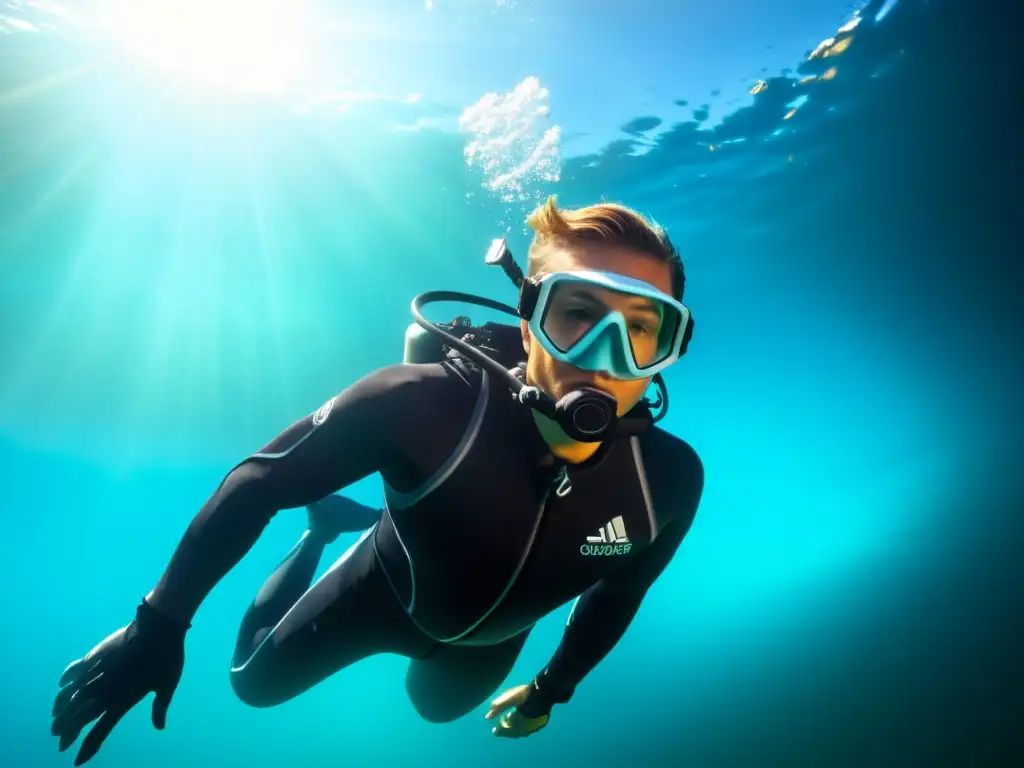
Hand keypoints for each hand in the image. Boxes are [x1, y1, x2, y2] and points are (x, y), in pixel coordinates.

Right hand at [51, 600, 186, 765]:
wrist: (159, 627)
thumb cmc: (168, 657)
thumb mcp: (167, 685)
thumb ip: (159, 707)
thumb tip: (160, 727)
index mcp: (123, 700)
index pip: (100, 731)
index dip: (87, 747)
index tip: (76, 760)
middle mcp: (105, 690)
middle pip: (78, 717)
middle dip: (67, 731)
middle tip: (60, 741)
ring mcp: (98, 672)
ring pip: (71, 696)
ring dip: (61, 710)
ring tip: (55, 720)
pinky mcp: (96, 655)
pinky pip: (75, 670)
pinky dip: (66, 679)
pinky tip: (61, 686)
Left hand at [485, 684, 549, 738]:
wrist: (545, 691)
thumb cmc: (525, 694)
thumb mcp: (510, 698)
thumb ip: (499, 707)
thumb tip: (487, 717)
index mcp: (517, 724)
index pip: (505, 731)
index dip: (499, 731)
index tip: (494, 731)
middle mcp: (526, 728)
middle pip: (514, 733)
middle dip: (507, 730)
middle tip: (502, 726)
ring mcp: (535, 726)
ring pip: (522, 732)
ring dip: (515, 729)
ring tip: (511, 721)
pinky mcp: (542, 723)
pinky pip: (530, 728)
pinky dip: (524, 726)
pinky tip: (523, 720)